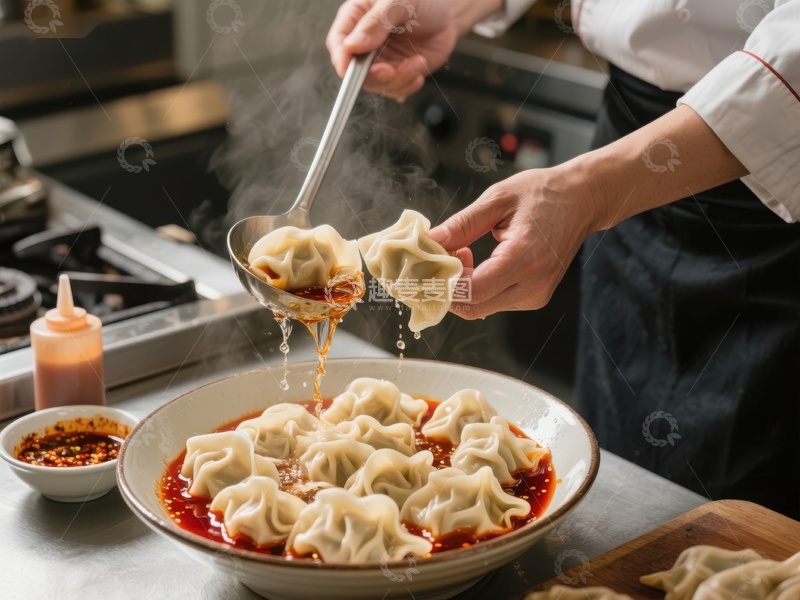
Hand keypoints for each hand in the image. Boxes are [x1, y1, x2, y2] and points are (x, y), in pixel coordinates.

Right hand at [326, 0, 496, 100]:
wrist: (448, 14)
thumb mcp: (400, 1)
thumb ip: (376, 22)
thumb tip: (353, 45)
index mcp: (357, 17)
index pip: (338, 42)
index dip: (341, 59)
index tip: (349, 69)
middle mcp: (365, 41)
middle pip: (354, 70)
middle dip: (373, 76)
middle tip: (390, 71)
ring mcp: (380, 59)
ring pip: (375, 84)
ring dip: (397, 80)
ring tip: (417, 62)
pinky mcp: (396, 72)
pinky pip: (394, 89)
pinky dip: (407, 84)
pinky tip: (419, 67)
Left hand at [429, 167, 597, 319]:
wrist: (582, 199)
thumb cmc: (543, 193)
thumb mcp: (497, 199)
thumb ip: (462, 224)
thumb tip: (430, 241)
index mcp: (525, 258)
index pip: (473, 291)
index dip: (445, 282)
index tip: (431, 260)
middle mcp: (533, 284)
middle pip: (473, 306)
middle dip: (449, 286)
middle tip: (443, 256)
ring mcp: (536, 295)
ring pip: (481, 307)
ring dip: (463, 287)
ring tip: (465, 252)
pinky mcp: (535, 297)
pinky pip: (494, 302)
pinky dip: (478, 287)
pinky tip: (479, 262)